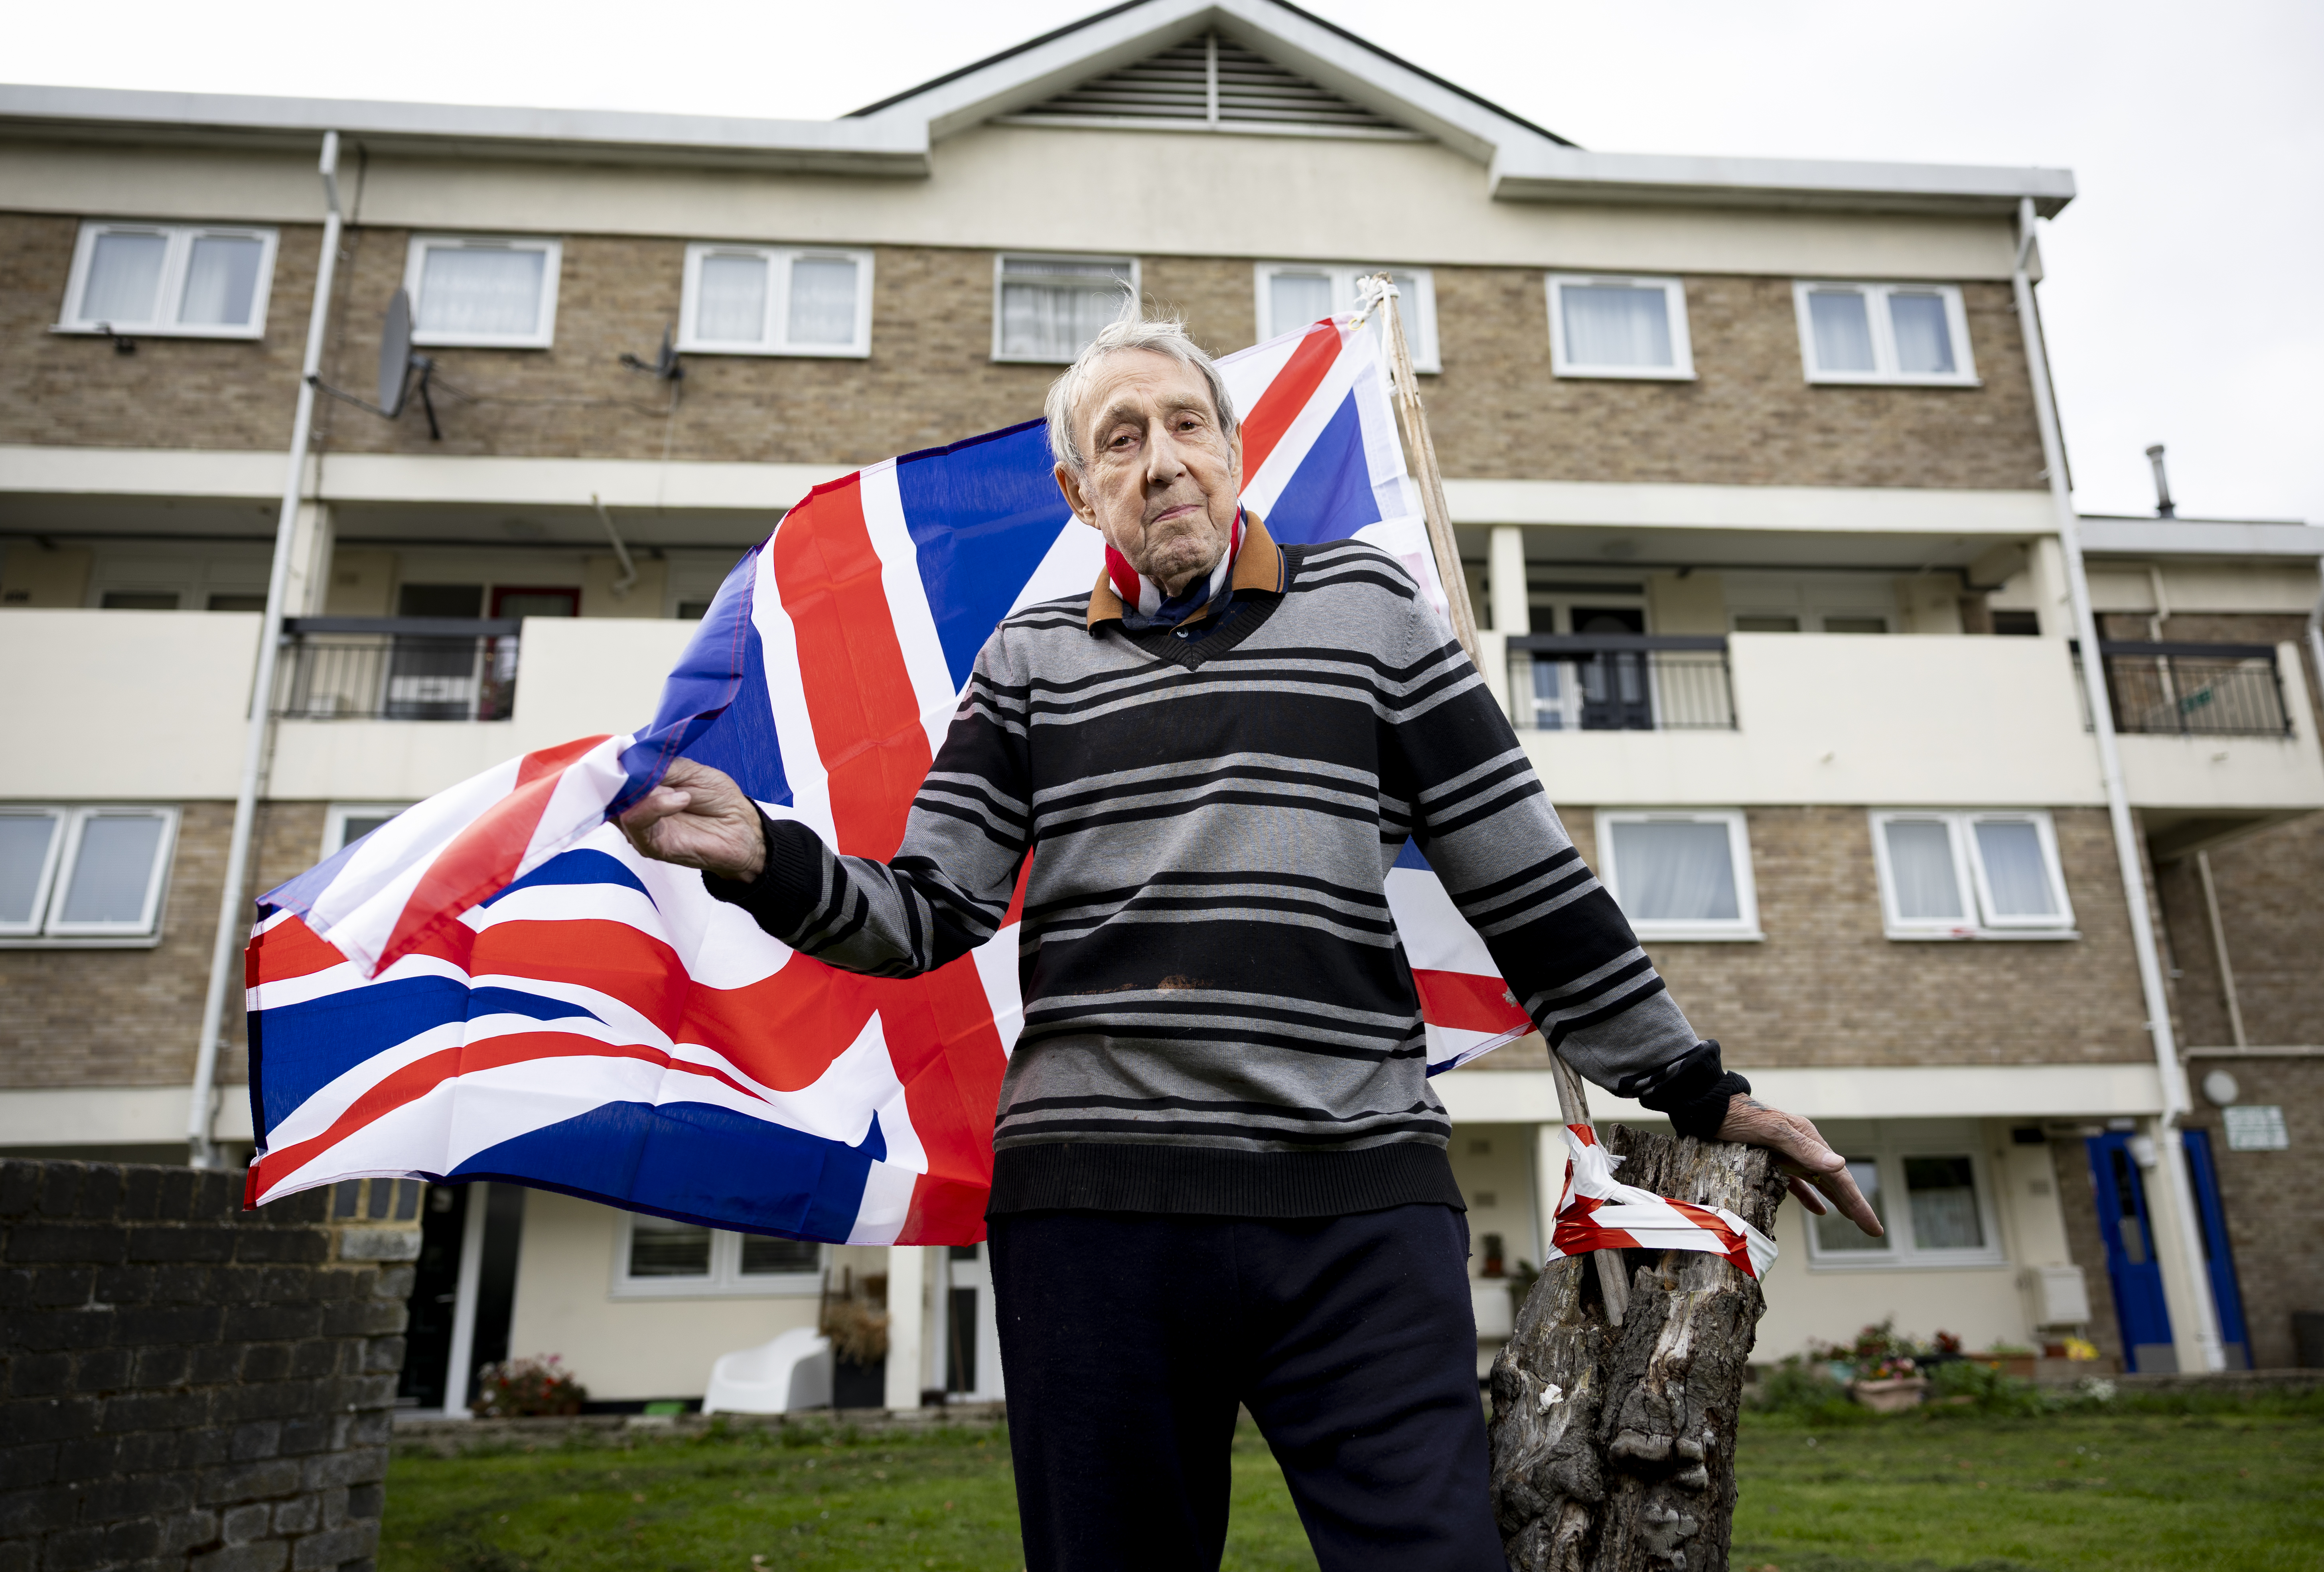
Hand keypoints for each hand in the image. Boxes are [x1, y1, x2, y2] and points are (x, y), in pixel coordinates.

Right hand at [617, 758, 765, 881]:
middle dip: (628, 776)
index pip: (612, 774)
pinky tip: (681, 799)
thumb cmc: (718, 800)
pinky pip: (636, 822)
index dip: (615, 762)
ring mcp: (639, 828)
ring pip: (620, 806)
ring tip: (676, 790)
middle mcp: (634, 809)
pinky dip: (656, 805)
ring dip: (646, 792)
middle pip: (610, 791)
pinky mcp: (649, 845)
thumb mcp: (689, 771)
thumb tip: (632, 764)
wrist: (742, 829)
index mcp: (641, 789)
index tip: (628, 753)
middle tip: (653, 770)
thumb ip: (659, 767)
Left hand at [1715, 1094, 1882, 1237]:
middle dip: (1855, 1206)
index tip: (1873, 1227)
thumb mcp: (1771, 1131)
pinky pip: (1798, 1182)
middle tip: (1874, 1231)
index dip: (1858, 1203)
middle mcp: (1803, 1146)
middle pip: (1835, 1182)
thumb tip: (1840, 1164)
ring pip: (1820, 1182)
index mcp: (1808, 1140)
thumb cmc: (1737, 1118)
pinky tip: (1819, 1210)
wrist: (1709, 1107)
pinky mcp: (1772, 1159)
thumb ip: (1804, 1148)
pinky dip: (1811, 1197)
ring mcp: (1789, 1153)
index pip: (1839, 1177)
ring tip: (1856, 1221)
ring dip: (1838, 1202)